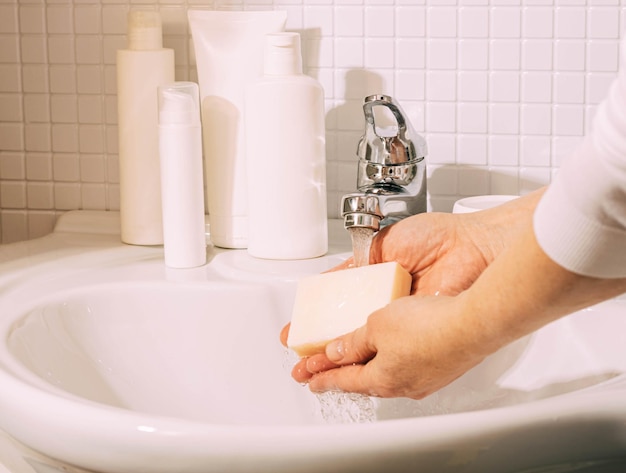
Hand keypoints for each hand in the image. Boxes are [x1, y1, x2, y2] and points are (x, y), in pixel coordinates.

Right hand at [281, 190, 544, 393]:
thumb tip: (332, 278)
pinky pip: (381, 343)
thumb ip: (355, 264)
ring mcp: (399, 319)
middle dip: (318, 342)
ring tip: (308, 362)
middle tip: (296, 351)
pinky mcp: (412, 330)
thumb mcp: (383, 244)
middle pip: (346, 326)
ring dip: (333, 353)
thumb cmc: (438, 237)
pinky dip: (358, 351)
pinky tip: (337, 357)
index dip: (317, 315)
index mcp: (377, 278)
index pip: (340, 302)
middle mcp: (387, 301)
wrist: (473, 247)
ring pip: (360, 340)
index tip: (296, 327)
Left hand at [289, 294, 491, 398]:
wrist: (472, 325)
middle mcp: (402, 385)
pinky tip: (394, 349)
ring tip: (357, 357)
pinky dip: (392, 359)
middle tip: (321, 372)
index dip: (322, 377)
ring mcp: (424, 379)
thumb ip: (353, 341)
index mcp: (381, 379)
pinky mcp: (440, 368)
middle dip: (340, 373)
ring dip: (368, 365)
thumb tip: (335, 352)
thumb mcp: (376, 327)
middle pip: (363, 380)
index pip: (343, 380)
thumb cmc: (427, 326)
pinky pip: (407, 366)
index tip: (308, 378)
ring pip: (386, 373)